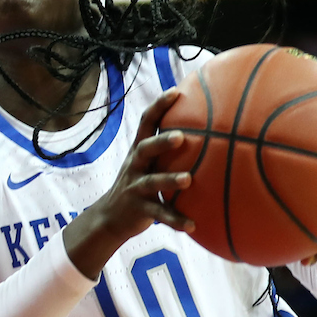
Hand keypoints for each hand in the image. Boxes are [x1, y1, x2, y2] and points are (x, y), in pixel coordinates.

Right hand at [95, 89, 194, 239]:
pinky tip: (192, 225)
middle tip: (181, 136)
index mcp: (139, 152)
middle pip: (145, 149)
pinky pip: (159, 215)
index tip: (176, 92)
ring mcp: (135, 188)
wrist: (110, 217)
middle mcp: (135, 166)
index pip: (146, 123)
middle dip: (161, 142)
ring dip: (169, 180)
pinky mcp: (139, 210)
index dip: (159, 106)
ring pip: (151, 182)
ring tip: (188, 180)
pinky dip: (175, 220)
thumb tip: (206, 131)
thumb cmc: (138, 185)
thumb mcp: (147, 164)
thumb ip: (166, 150)